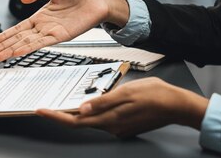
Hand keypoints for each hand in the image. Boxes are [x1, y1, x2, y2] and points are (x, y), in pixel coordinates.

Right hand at [0, 0, 129, 60]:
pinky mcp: (61, 36)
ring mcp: (51, 32)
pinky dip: (29, 47)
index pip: (17, 29)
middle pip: (18, 39)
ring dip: (12, 50)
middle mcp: (43, 27)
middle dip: (3, 47)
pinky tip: (18, 51)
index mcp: (39, 17)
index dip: (4, 36)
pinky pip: (42, 43)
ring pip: (27, 43)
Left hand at [36, 77, 208, 136]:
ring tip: (66, 101)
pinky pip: (103, 119)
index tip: (41, 110)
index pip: (75, 121)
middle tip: (47, 106)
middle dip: (63, 114)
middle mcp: (112, 127)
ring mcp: (118, 128)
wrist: (179, 105)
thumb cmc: (156, 95)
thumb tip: (82, 109)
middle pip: (80, 122)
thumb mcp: (126, 92)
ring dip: (79, 112)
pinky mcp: (124, 125)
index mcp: (109, 119)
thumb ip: (102, 102)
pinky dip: (94, 112)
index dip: (56, 116)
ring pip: (92, 120)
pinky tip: (92, 102)